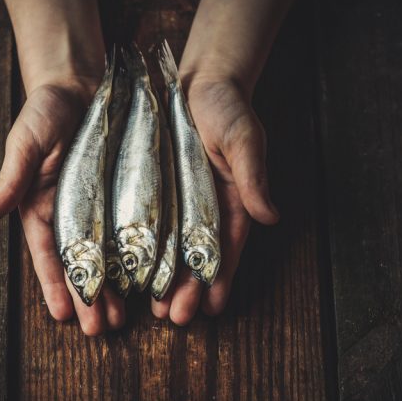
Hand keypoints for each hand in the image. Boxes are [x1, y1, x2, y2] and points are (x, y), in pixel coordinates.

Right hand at [0, 79, 125, 335]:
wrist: (82, 83)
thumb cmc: (46, 112)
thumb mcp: (27, 143)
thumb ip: (12, 178)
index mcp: (42, 207)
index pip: (48, 255)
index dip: (55, 285)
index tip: (63, 315)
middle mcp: (71, 212)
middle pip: (81, 264)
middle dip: (89, 296)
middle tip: (102, 328)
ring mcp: (99, 205)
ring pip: (109, 254)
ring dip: (114, 286)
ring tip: (124, 317)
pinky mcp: (124, 193)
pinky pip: (132, 229)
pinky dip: (138, 255)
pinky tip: (148, 277)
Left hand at [151, 77, 278, 323]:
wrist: (192, 82)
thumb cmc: (226, 108)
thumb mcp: (243, 138)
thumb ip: (253, 175)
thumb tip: (270, 216)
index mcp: (231, 201)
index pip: (226, 248)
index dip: (220, 278)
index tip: (212, 307)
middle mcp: (203, 208)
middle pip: (196, 257)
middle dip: (188, 289)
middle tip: (176, 318)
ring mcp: (177, 201)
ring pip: (170, 249)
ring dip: (164, 280)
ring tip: (154, 310)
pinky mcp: (152, 192)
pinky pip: (145, 226)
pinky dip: (140, 252)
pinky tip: (131, 275)